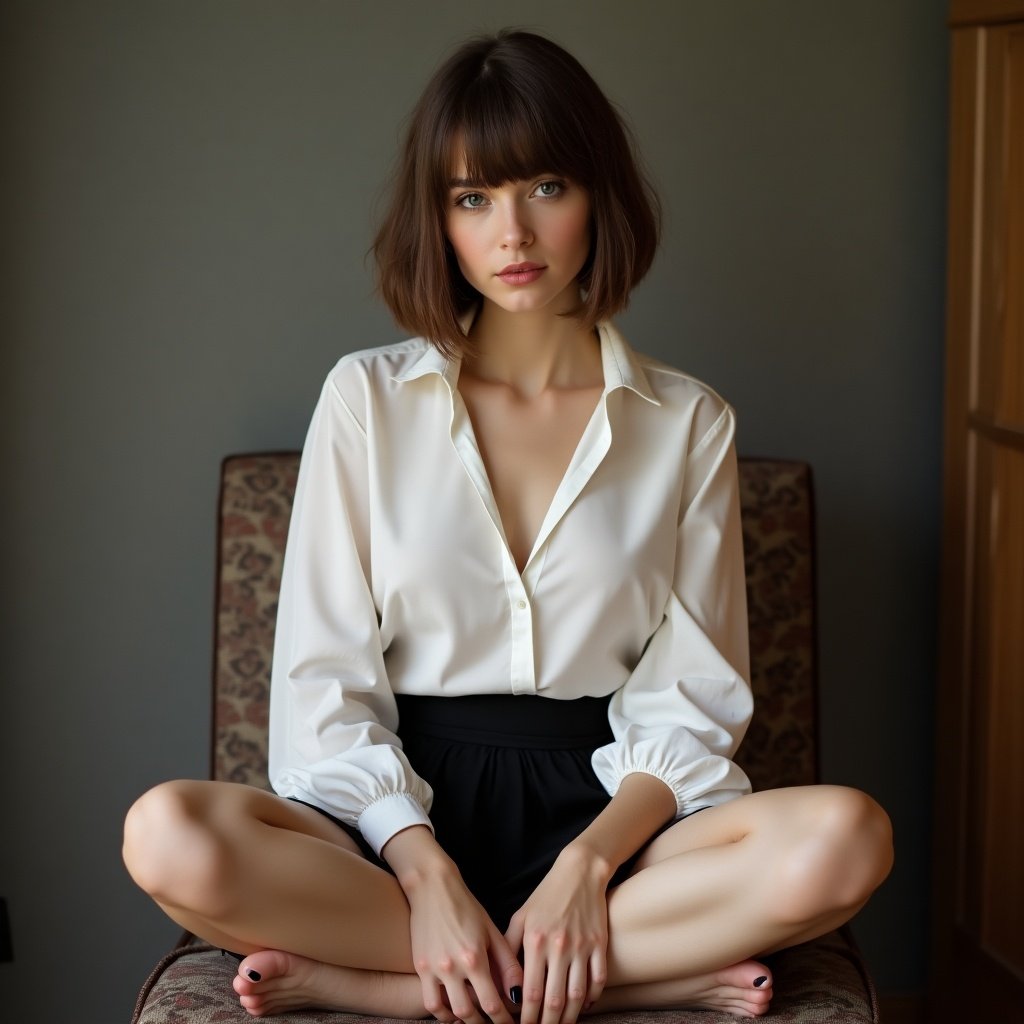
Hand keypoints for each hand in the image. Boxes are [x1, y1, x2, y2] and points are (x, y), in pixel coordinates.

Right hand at [385, 827, 522, 1023]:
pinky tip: (455, 1012)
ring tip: (478, 1020)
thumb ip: (507, 964)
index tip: (513, 1023)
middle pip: (471, 1013)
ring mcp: (434, 969)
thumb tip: (519, 993)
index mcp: (475, 957)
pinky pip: (431, 1002)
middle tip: (498, 1023)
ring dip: (466, 1021)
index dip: (504, 1019)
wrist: (433, 888)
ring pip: (451, 1012)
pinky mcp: (421, 967)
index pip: (493, 1003)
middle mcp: (453, 967)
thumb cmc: (466, 907)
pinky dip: (443, 1014)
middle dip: (487, 1023)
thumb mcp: (492, 931)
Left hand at [504, 847, 610, 1023]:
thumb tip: (503, 982)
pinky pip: (598, 980)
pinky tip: (583, 1006)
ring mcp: (582, 946)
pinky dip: (591, 998)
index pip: (529, 991)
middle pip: (553, 1000)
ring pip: (576, 995)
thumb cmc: (546, 895)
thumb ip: (509, 948)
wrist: (579, 872)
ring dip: (568, 1018)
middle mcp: (559, 946)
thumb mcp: (521, 917)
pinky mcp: (600, 944)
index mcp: (536, 941)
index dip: (525, 1017)